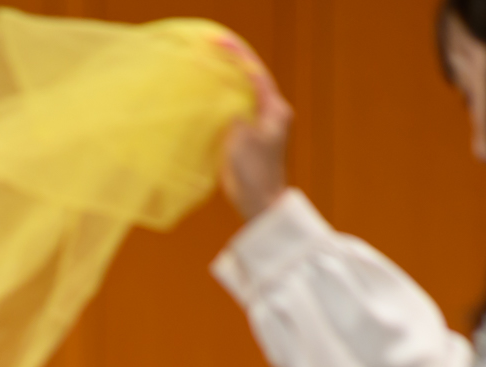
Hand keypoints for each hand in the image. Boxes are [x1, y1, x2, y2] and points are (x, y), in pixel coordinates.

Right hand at [216, 33, 293, 218]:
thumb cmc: (253, 174)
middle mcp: (273, 112)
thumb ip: (234, 111)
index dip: (237, 57)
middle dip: (233, 65)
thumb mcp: (240, 138)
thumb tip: (226, 95)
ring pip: (245, 94)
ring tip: (210, 68)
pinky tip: (211, 96)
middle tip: (213, 50)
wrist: (261, 203)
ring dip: (229, 82)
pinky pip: (240, 109)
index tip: (220, 44)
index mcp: (275, 109)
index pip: (255, 74)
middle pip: (252, 80)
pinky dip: (226, 100)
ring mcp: (264, 124)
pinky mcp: (254, 135)